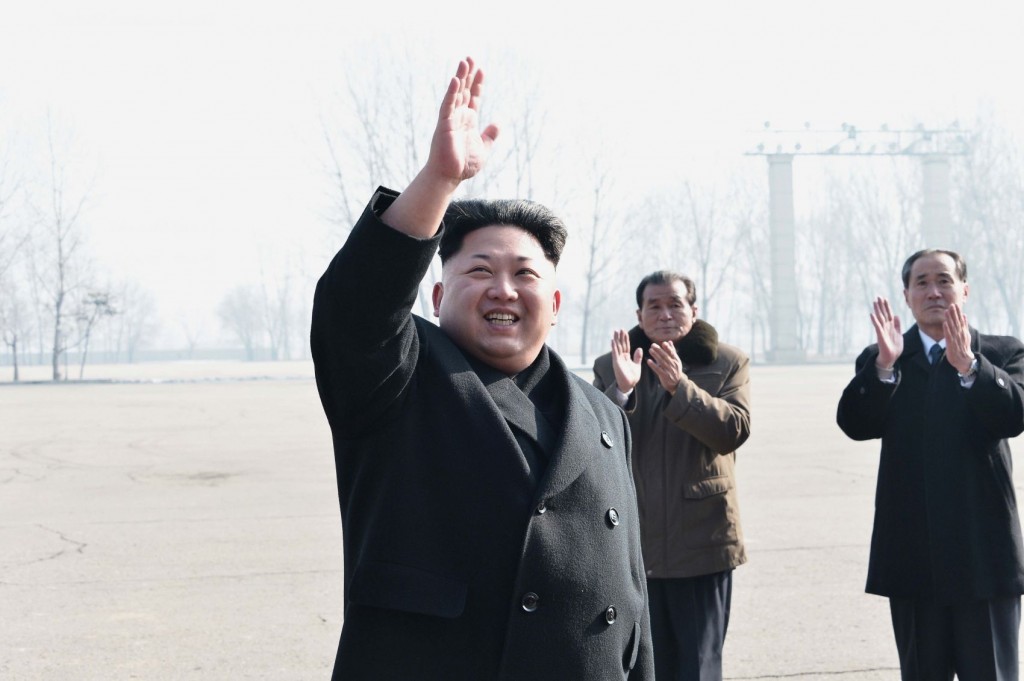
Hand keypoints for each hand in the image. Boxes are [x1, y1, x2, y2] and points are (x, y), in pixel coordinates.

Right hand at [426, 57, 499, 185]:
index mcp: (468, 120)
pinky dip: (451, 93)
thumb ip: (490, 135)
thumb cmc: (463, 165)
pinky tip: (455, 80)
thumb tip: (497, 123)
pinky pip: (447, 105)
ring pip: (456, 94)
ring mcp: (451, 119)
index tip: (481, 70)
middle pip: (464, 90)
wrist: (449, 177)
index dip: (477, 83)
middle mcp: (459, 116)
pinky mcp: (444, 124)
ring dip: (460, 77)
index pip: (473, 97)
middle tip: (470, 58)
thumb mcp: (483, 148)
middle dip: (468, 74)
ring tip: (464, 61)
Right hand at [610, 329, 641, 393]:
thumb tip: (639, 348)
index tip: (624, 331)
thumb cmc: (632, 377)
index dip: (625, 338)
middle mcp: (621, 357)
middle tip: (620, 328)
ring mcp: (618, 359)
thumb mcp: (637, 365)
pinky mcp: (616, 362)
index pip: (626, 345)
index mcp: (626, 357)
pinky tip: (613, 340)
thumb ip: (637, 357)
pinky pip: (615, 353)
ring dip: (616, 339)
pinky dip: (614, 347)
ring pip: (617, 347)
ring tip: (615, 331)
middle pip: (621, 344)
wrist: (629, 385)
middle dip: (620, 337)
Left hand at [647, 341, 684, 394]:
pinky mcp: (665, 376)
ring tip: (650, 350)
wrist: (677, 383)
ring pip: (661, 362)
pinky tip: (649, 361)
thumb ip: (672, 351)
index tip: (663, 343)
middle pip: (665, 356)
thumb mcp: (675, 360)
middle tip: (652, 345)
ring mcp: (669, 371)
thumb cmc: (675, 369)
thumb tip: (669, 341)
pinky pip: (658, 370)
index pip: (672, 353)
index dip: (668, 348)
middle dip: (659, 350)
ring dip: (655, 356)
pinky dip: (653, 365)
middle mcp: (673, 365)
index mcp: (676, 360)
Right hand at [870, 297, 902, 368]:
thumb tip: (896, 316)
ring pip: (879, 318)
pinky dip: (875, 321)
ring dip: (877, 310)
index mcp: (891, 326)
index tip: (884, 298)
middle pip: (883, 314)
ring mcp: (883, 331)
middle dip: (881, 305)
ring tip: (874, 302)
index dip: (887, 306)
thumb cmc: (895, 347)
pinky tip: (872, 315)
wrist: (892, 357)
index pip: (888, 314)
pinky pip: (877, 327)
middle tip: (878, 297)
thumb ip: (897, 325)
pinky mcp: (880, 336)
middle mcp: (886, 327)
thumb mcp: (899, 334)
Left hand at [943, 303, 972, 372]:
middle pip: (957, 322)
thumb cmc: (963, 347)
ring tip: (947, 311)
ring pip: (953, 327)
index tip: (955, 304)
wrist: (964, 360)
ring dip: (950, 319)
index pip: (960, 320)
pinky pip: (949, 336)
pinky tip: (945, 324)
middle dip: (954, 313)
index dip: (957, 312)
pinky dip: (947, 329)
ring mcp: (956, 339)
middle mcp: (960, 334)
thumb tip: (964, 315)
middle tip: (951, 304)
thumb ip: (964, 325)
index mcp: (963, 331)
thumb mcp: (965, 335)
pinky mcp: (951, 344)